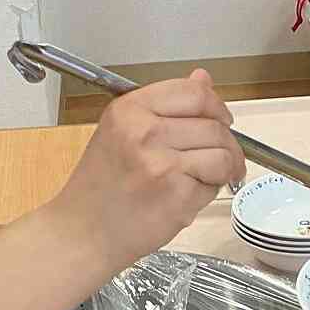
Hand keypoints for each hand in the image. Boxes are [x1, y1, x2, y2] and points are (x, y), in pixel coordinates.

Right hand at [44, 71, 243, 270]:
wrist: (82, 231)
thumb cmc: (100, 186)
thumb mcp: (122, 131)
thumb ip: (166, 105)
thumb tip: (203, 78)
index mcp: (130, 109)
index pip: (195, 92)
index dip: (217, 106)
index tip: (221, 119)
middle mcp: (145, 132)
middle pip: (214, 125)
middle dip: (226, 143)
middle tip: (220, 157)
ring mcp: (162, 165)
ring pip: (222, 155)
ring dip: (223, 169)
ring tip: (205, 178)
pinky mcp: (176, 196)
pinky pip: (214, 186)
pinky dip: (208, 193)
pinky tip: (186, 197)